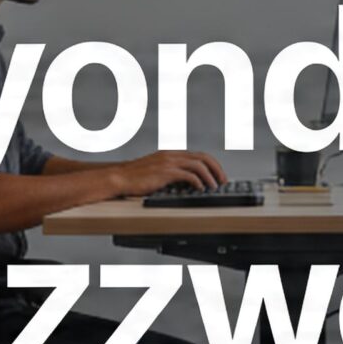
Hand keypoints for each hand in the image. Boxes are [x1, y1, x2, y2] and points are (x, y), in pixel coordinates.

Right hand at [110, 150, 226, 196]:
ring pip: (198, 165)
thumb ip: (170, 172)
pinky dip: (198, 182)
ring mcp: (169, 162)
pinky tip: (200, 189)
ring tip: (214, 187)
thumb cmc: (134, 178)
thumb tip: (186, 182)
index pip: (198, 155)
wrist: (119, 178)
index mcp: (170, 154)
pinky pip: (188, 175)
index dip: (211, 164)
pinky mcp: (165, 172)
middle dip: (216, 168)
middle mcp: (171, 155)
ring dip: (210, 176)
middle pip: (202, 157)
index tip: (218, 175)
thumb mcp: (155, 171)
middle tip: (223, 180)